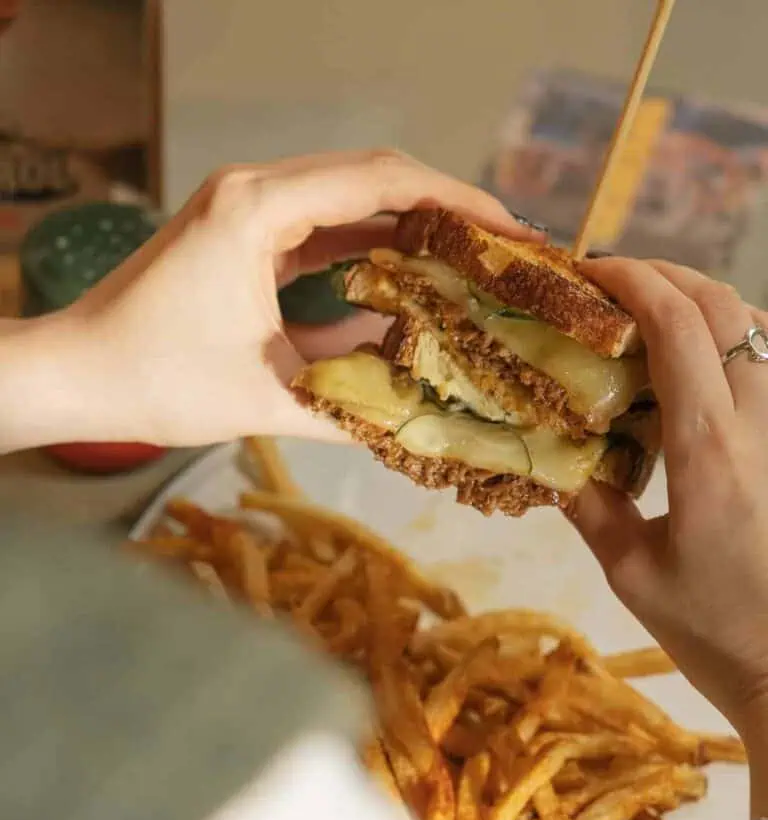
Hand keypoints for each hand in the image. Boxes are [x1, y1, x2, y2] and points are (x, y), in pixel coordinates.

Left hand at [71, 150, 538, 446]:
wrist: (77, 374)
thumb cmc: (157, 382)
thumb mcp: (267, 396)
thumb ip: (353, 403)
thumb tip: (425, 411)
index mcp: (257, 209)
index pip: (379, 181)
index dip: (453, 200)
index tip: (508, 229)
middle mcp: (252, 189)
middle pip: (371, 175)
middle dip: (442, 207)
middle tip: (501, 244)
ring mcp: (244, 206)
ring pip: (348, 197)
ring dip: (407, 224)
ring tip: (468, 257)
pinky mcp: (240, 231)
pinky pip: (320, 226)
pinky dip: (367, 246)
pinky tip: (408, 275)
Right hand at [570, 257, 767, 739]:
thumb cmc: (710, 630)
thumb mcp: (629, 570)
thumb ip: (590, 502)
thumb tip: (554, 457)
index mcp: (708, 452)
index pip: (679, 329)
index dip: (634, 282)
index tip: (590, 272)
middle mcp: (759, 426)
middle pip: (725, 307)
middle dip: (666, 274)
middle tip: (612, 282)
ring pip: (756, 328)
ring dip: (701, 301)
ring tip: (649, 312)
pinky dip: (729, 340)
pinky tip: (695, 361)